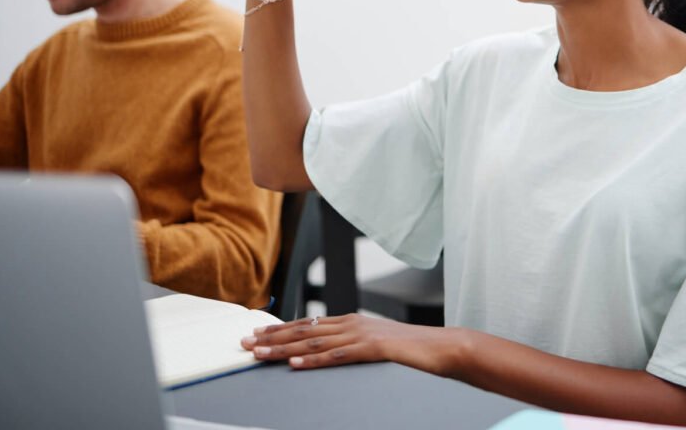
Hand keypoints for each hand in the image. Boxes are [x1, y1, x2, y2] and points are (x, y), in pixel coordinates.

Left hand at [241, 313, 453, 373]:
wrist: (440, 347)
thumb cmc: (409, 349)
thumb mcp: (375, 344)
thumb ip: (351, 345)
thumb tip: (326, 352)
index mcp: (351, 321)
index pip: (308, 324)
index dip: (280, 329)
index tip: (257, 334)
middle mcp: (352, 323)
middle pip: (304, 330)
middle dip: (272, 337)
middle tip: (245, 342)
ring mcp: (361, 335)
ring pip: (314, 341)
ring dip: (283, 348)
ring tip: (259, 353)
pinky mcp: (372, 349)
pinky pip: (337, 356)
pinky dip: (314, 360)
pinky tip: (296, 364)